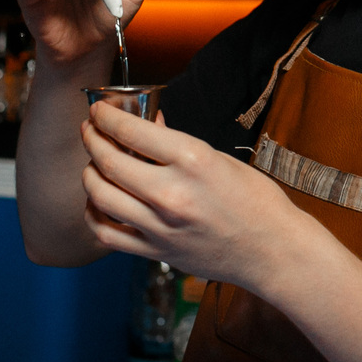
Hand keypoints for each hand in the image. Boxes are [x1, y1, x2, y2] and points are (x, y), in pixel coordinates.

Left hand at [80, 100, 316, 291]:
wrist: (273, 251)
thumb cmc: (256, 201)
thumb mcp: (221, 159)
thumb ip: (178, 145)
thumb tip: (146, 126)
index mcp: (193, 161)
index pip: (131, 131)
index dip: (106, 116)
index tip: (99, 110)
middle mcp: (172, 194)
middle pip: (109, 162)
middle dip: (91, 139)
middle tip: (89, 130)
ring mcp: (160, 227)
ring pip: (100, 195)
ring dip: (89, 174)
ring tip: (93, 164)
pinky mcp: (156, 252)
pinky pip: (106, 234)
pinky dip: (94, 215)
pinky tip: (99, 202)